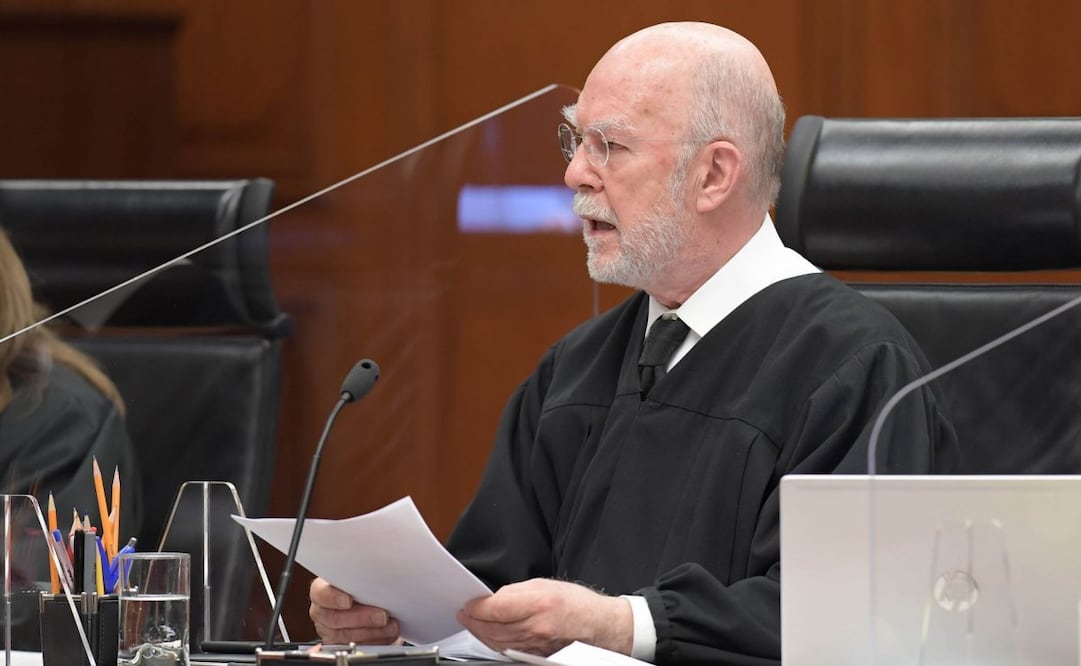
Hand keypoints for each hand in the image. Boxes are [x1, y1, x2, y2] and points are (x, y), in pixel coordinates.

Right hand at [309, 577, 399, 643]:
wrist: (366, 603)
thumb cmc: (361, 587)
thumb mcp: (359, 578)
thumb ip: (363, 579)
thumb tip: (379, 577)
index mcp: (321, 590)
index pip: (320, 593)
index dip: (333, 598)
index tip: (349, 601)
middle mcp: (322, 612)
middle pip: (334, 618)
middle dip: (361, 618)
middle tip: (382, 616)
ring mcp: (328, 630)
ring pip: (345, 636)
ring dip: (371, 632)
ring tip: (390, 626)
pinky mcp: (340, 645)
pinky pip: (354, 648)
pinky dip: (374, 642)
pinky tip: (386, 635)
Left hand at [456, 578, 632, 655]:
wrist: (600, 626)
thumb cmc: (577, 603)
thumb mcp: (546, 584)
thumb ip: (516, 591)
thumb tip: (493, 599)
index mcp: (539, 603)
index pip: (495, 608)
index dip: (476, 607)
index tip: (468, 603)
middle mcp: (536, 627)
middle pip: (492, 628)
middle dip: (473, 621)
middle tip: (464, 613)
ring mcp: (536, 646)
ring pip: (497, 642)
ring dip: (480, 633)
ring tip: (472, 623)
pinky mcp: (536, 656)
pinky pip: (508, 650)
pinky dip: (495, 643)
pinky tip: (489, 635)